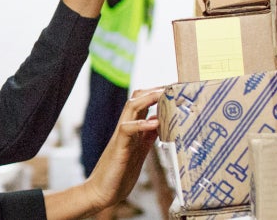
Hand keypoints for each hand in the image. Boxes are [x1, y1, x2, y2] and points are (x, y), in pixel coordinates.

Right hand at [83, 88, 163, 210]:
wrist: (101, 191)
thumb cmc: (119, 174)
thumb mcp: (139, 152)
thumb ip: (148, 137)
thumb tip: (160, 124)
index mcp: (132, 129)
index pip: (143, 103)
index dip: (158, 92)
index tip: (175, 87)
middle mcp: (126, 128)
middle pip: (137, 98)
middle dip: (155, 89)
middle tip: (173, 85)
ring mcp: (121, 136)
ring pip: (130, 107)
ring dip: (148, 98)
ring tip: (164, 93)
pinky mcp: (118, 147)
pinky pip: (127, 129)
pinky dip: (141, 124)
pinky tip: (155, 123)